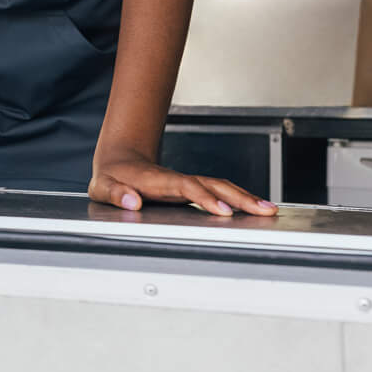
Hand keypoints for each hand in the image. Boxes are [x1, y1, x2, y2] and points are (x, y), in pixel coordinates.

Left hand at [89, 151, 274, 217]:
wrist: (119, 161)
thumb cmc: (111, 177)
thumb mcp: (102, 186)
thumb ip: (115, 193)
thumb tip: (132, 201)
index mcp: (158, 181)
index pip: (187, 187)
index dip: (205, 198)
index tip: (222, 210)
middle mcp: (178, 180)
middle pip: (214, 185)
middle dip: (240, 197)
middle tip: (264, 209)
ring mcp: (187, 184)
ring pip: (221, 187)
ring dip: (245, 197)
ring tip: (269, 210)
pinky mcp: (191, 190)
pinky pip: (219, 193)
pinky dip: (238, 200)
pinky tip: (255, 208)